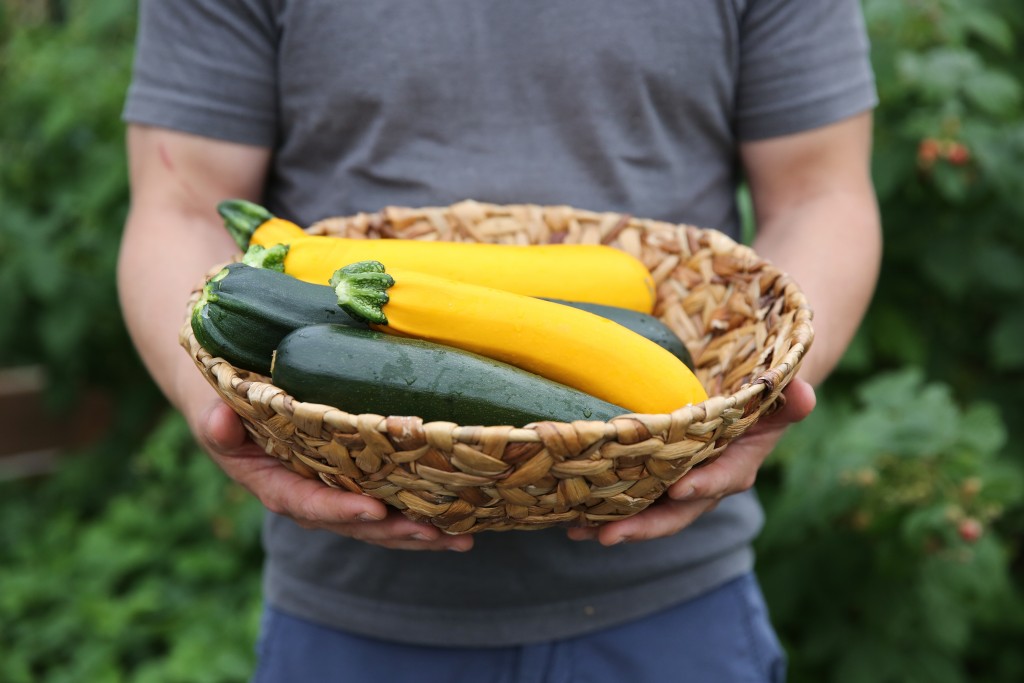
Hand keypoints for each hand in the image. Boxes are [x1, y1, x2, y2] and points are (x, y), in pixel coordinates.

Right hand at [194, 399, 473, 551]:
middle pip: (352, 522)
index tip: (373, 508)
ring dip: (417, 533)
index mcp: (272, 483)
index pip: (306, 503)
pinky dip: (419, 515)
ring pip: (376, 522)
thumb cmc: (224, 401)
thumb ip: (216, 423)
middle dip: (392, 530)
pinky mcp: (352, 482)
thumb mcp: (212, 409)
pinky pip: (386, 504)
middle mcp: (306, 496)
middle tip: (433, 532)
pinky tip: (460, 522)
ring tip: (460, 538)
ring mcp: (332, 492)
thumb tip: (219, 421)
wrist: (232, 399)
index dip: (339, 509)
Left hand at [567, 378, 815, 544]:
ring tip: (577, 532)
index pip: (723, 480)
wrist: (743, 407)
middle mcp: (705, 484)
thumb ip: (792, 399)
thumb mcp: (779, 397)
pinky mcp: (655, 483)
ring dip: (613, 525)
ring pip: (647, 513)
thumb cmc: (760, 399)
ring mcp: (678, 487)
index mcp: (737, 465)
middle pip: (676, 513)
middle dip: (644, 526)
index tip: (679, 489)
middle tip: (610, 535)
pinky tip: (568, 518)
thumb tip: (805, 393)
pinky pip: (630, 500)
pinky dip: (602, 510)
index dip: (703, 486)